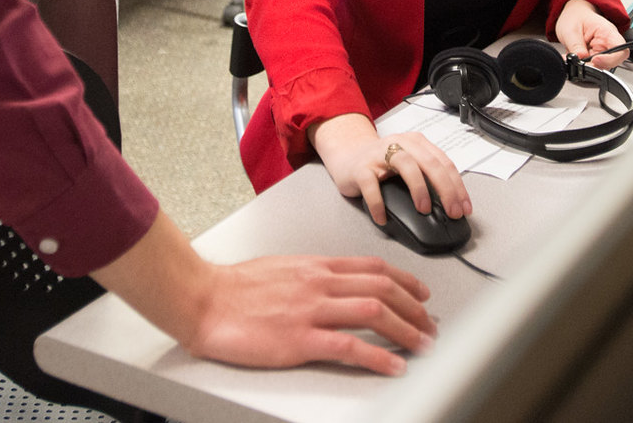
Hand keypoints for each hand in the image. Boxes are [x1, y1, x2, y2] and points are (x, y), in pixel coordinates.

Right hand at [187, 255, 436, 373]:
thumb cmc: (234, 288)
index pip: (372, 267)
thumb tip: (333, 284)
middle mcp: (319, 283)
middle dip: (414, 306)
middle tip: (429, 324)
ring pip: (373, 312)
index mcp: (315, 266)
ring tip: (423, 344)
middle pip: (382, 287)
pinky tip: (393, 366)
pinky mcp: (299, 339)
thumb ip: (310, 276)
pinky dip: (377, 356)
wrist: (203, 298)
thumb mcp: (281, 268)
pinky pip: (349, 347)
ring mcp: (311, 310)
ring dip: (406, 329)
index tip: (420, 292)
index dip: (405, 280)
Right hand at [310, 112, 469, 223]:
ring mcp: (379, 154)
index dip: (458, 186)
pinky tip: (383, 218)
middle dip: (446, 189)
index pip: (444, 163)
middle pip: (430, 163)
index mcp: (417, 143)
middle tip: (452, 212)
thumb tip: (451, 205)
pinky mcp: (360, 167)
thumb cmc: (382, 164)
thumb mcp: (410, 164)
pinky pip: (371, 186)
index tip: (464, 207)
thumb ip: (428, 177)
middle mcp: (400, 143)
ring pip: (406, 165)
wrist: (347, 155)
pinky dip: (378, 204)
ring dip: (419, 189)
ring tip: (424, 210)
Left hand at [556, 0, 628, 68]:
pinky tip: (575, 59)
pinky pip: (593, 66)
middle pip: (611, 62)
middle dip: (594, 66)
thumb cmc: (576, 17)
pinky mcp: (597, 57)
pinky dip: (583, 66)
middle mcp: (609, 43)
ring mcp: (603, 51)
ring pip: (601, 67)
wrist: (574, 15)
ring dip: (587, 66)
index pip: (621, 50)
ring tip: (574, 58)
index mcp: (607, 32)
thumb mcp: (570, 30)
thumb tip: (580, 59)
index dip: (610, 60)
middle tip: (579, 63)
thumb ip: (575, 46)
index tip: (595, 61)